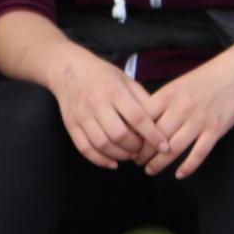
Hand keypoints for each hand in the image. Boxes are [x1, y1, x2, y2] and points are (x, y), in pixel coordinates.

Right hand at [45, 44, 169, 169]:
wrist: (68, 70)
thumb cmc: (103, 76)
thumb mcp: (126, 80)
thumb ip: (142, 100)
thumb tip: (161, 121)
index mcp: (114, 91)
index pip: (138, 117)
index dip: (153, 135)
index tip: (165, 146)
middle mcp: (97, 103)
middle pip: (119, 135)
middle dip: (135, 147)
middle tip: (143, 149)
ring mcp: (82, 116)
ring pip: (102, 144)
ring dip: (120, 155)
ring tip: (130, 155)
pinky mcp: (71, 125)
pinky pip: (85, 149)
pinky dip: (100, 160)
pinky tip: (113, 162)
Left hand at [139, 50, 233, 178]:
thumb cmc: (204, 80)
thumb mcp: (176, 85)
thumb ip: (160, 103)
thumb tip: (139, 121)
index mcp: (168, 95)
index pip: (143, 120)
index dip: (132, 136)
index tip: (127, 145)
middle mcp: (181, 108)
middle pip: (155, 138)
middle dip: (143, 154)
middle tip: (137, 162)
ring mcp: (199, 120)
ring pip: (174, 149)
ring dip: (159, 163)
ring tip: (150, 170)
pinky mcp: (215, 129)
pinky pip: (198, 153)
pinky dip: (188, 167)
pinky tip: (179, 174)